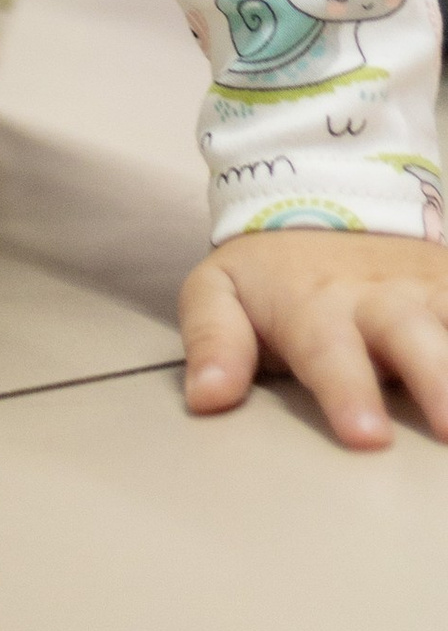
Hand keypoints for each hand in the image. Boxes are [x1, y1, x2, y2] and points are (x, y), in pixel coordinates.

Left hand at [182, 229, 447, 447]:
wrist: (323, 194)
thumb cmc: (272, 271)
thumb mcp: (220, 291)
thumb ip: (212, 344)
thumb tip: (206, 398)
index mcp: (318, 307)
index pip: (331, 353)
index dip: (347, 393)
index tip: (364, 436)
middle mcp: (383, 300)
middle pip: (417, 340)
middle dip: (440, 382)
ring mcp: (432, 293)